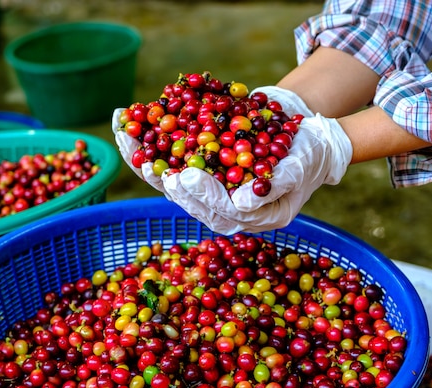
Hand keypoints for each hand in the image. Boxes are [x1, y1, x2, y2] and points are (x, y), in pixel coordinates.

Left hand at [112, 86, 311, 196]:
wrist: (305, 140)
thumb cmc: (308, 154)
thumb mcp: (300, 167)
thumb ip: (275, 184)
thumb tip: (242, 202)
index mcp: (250, 216)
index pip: (221, 210)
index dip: (202, 194)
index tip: (185, 176)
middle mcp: (224, 210)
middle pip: (186, 198)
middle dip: (160, 176)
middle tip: (143, 156)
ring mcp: (208, 192)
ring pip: (169, 180)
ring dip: (143, 158)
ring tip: (123, 135)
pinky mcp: (198, 172)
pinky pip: (168, 162)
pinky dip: (147, 146)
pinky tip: (127, 127)